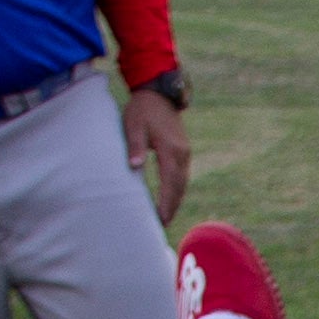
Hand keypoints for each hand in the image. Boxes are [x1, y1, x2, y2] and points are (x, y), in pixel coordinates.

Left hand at [119, 80, 192, 228]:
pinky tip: (171, 197)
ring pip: (183, 182)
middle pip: (179, 186)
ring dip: (176, 199)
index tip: (161, 217)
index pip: (169, 181)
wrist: (158, 94)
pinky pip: (182, 175)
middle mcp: (182, 153)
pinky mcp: (183, 151)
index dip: (166, 201)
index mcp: (170, 148)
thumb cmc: (142, 109)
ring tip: (167, 216)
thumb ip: (134, 146)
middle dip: (172, 206)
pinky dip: (177, 189)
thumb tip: (134, 167)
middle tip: (163, 224)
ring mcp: (184, 152)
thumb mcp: (133, 125)